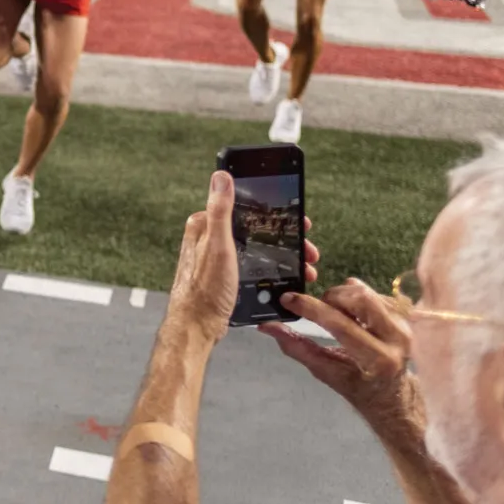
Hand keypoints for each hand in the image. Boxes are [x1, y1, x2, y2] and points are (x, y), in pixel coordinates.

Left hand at [168, 171, 320, 342]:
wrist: (196, 327)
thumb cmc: (204, 290)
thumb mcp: (218, 245)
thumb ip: (220, 210)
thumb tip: (221, 175)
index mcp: (204, 225)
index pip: (243, 207)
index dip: (272, 212)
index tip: (295, 219)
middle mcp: (208, 239)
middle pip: (253, 229)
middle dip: (283, 236)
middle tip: (306, 248)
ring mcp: (216, 258)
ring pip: (256, 248)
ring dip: (281, 254)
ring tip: (303, 265)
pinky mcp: (223, 275)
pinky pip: (252, 265)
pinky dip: (270, 268)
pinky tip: (283, 276)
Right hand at [261, 278, 418, 435]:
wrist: (394, 394)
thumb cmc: (359, 388)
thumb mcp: (327, 373)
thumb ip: (298, 348)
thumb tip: (268, 327)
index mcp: (378, 360)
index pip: (340, 324)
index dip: (310, 308)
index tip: (288, 299)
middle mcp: (397, 339)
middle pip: (358, 297)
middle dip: (330, 297)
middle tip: (319, 309)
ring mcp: (405, 325)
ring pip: (365, 291)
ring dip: (342, 296)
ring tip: (336, 314)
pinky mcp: (405, 315)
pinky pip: (373, 292)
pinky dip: (354, 297)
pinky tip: (352, 315)